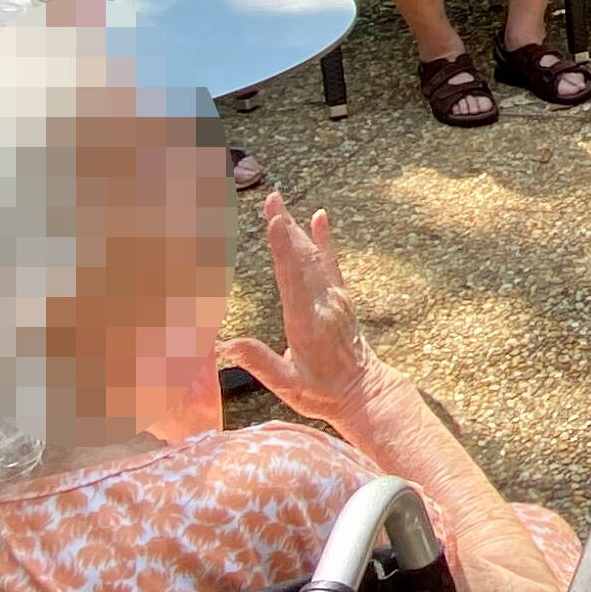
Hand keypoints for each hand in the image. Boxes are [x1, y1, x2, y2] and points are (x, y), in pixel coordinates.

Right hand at [218, 193, 394, 428]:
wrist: (364, 392)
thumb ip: (260, 363)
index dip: (284, 250)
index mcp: (307, 322)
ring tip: (279, 202)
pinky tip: (320, 216)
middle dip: (285, 227)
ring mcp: (335, 298)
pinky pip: (332, 262)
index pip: (293, 280)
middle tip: (271, 198)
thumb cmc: (323, 393)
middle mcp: (324, 304)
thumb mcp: (288, 386)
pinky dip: (325, 239)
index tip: (275, 223)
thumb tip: (226, 344)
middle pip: (301, 259)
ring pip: (313, 256)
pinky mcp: (341, 297)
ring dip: (296, 227)